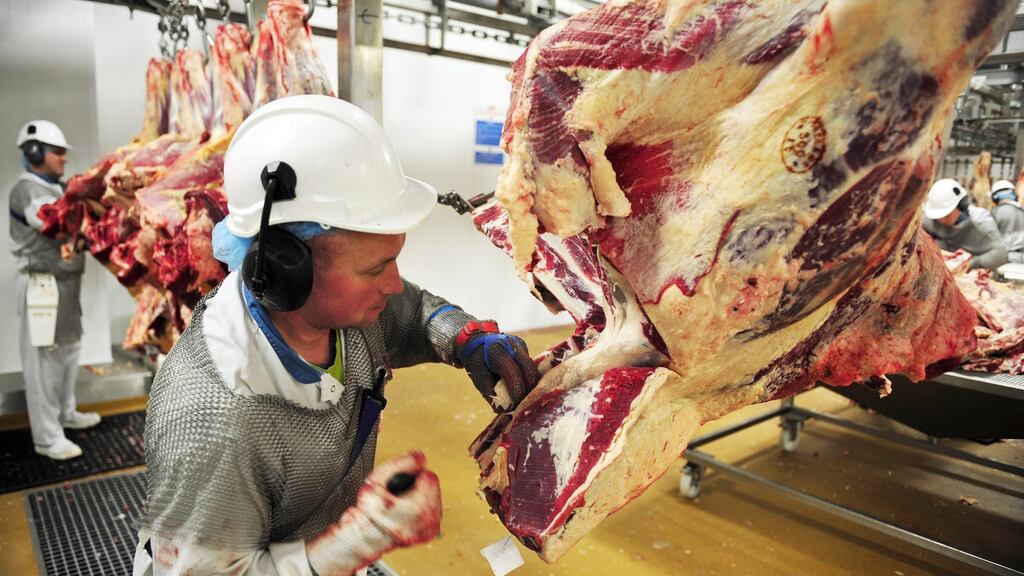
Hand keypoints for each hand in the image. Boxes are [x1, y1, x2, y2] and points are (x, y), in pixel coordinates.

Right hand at [307, 452, 440, 575]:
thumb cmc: (370, 512)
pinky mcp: (431, 531)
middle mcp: (428, 519)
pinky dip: (423, 507)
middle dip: (419, 486)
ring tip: (404, 502)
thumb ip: (400, 464)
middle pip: (433, 486)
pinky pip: (433, 509)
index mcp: (418, 508)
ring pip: (435, 496)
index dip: (414, 475)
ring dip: (421, 496)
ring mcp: (431, 527)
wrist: (368, 536)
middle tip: (401, 494)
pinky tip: (410, 510)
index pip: (429, 476)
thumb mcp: (377, 480)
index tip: (402, 483)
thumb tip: (419, 457)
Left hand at [456, 321, 539, 411]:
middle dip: (529, 388)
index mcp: (497, 352)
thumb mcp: (478, 378)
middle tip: (525, 403)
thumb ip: (490, 393)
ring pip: (532, 367)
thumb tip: (502, 410)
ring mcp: (519, 344)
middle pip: (528, 369)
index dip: (517, 391)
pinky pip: (530, 363)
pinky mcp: (523, 346)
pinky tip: (524, 386)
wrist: (475, 340)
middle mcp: (511, 345)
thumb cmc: (476, 362)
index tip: (517, 405)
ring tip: (525, 397)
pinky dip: (528, 376)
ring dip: (531, 383)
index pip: (513, 374)